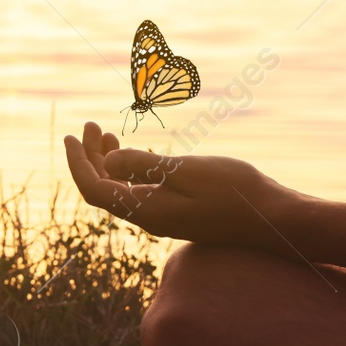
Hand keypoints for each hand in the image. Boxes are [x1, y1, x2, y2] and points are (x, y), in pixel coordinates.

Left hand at [63, 121, 297, 248]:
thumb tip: (106, 163)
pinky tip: (140, 155)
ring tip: (107, 135)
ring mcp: (165, 218)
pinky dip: (132, 172)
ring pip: (122, 191)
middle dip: (91, 157)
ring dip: (109, 163)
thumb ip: (144, 166)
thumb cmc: (235, 190)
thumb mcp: (187, 171)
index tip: (72, 135)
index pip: (95, 188)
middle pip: (104, 189)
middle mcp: (150, 218)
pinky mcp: (180, 215)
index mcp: (147, 209)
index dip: (78, 162)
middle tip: (91, 126)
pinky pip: (142, 194)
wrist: (272, 219)